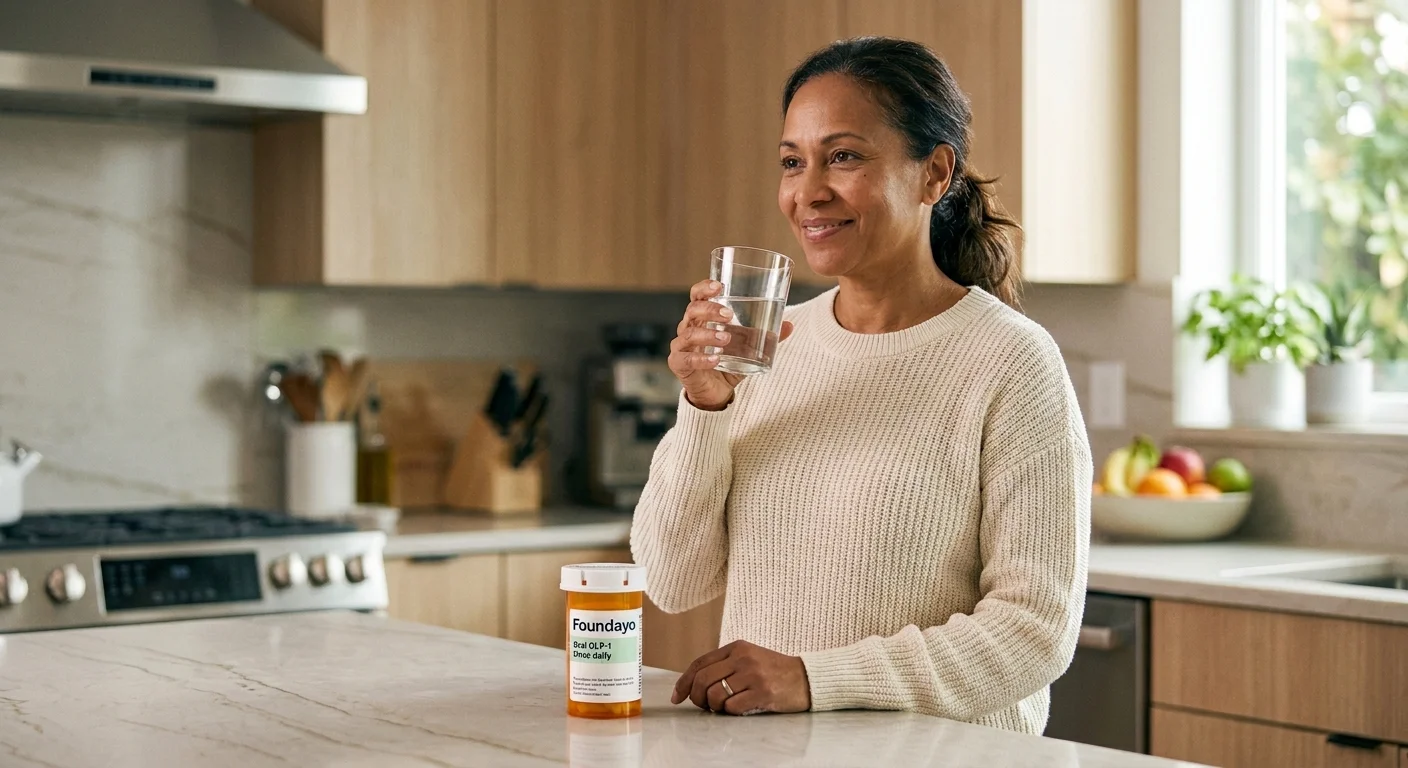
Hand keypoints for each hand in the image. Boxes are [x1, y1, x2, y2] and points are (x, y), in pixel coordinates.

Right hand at [669, 280, 793, 410]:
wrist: (716, 392)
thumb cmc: (727, 361)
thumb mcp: (748, 347)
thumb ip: (765, 336)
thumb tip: (789, 325)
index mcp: (702, 318)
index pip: (696, 296)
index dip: (704, 288)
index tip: (719, 286)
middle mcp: (688, 328)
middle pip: (692, 310)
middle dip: (709, 309)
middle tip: (728, 314)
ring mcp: (682, 346)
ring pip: (689, 334)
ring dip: (708, 334)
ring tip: (726, 339)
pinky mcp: (679, 365)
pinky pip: (686, 359)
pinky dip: (701, 359)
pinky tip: (716, 360)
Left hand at [671, 640, 810, 715]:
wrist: (806, 678)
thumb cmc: (774, 671)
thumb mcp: (749, 658)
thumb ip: (725, 665)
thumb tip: (694, 685)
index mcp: (736, 647)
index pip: (699, 663)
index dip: (684, 682)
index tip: (677, 697)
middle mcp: (742, 658)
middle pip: (702, 680)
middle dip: (696, 697)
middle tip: (703, 706)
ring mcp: (753, 674)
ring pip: (715, 695)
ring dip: (715, 707)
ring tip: (725, 707)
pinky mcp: (762, 692)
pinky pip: (732, 707)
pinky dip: (731, 712)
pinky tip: (741, 708)